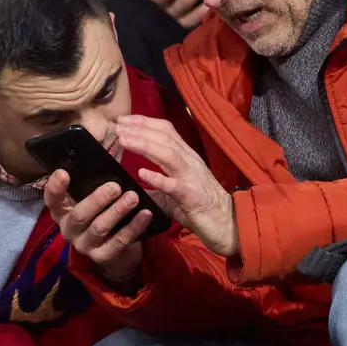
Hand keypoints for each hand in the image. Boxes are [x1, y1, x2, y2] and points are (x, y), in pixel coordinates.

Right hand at [43, 170, 151, 279]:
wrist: (118, 252)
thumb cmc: (104, 214)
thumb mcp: (95, 198)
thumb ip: (94, 177)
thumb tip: (104, 140)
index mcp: (64, 212)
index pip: (52, 200)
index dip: (55, 187)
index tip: (63, 172)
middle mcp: (70, 230)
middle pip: (79, 215)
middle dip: (97, 200)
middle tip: (115, 186)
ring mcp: (86, 245)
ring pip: (99, 227)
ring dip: (117, 211)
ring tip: (133, 197)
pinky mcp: (104, 257)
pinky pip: (120, 241)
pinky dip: (134, 227)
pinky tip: (146, 214)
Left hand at [116, 115, 238, 256]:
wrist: (228, 224)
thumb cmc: (202, 207)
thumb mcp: (176, 193)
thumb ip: (158, 187)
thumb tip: (137, 186)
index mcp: (186, 158)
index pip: (166, 131)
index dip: (144, 122)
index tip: (123, 121)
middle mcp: (190, 162)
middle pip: (165, 137)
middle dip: (140, 129)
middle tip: (117, 126)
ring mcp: (192, 178)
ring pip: (169, 155)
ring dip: (145, 145)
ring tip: (124, 141)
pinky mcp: (193, 197)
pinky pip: (174, 186)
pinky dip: (158, 178)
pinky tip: (142, 173)